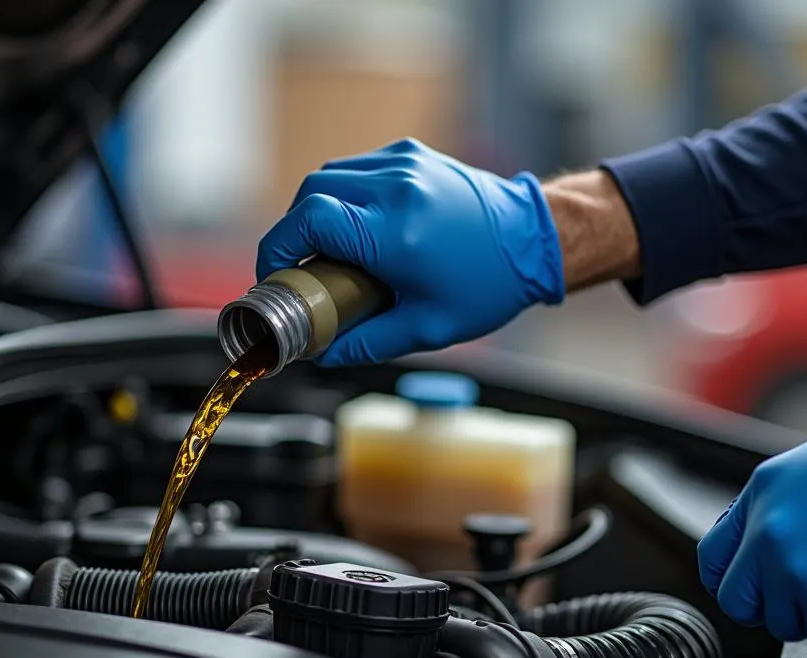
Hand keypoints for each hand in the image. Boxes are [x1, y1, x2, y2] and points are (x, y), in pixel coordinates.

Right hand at [256, 138, 564, 367]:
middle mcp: (396, 188)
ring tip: (326, 250)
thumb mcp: (425, 328)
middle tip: (297, 268)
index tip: (274, 275)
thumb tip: (322, 354)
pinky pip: (358, 168)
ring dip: (315, 211)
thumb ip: (365, 342)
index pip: (310, 221)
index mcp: (396, 233)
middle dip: (293, 231)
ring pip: (331, 175)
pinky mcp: (412, 154)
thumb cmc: (486, 288)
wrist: (532, 241)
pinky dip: (344, 194)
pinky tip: (356, 226)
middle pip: (312, 194)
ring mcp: (404, 163)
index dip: (279, 247)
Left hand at [697, 395, 806, 657]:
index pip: (713, 557)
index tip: (747, 584)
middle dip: (765, 605)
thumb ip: (774, 509)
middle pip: (737, 601)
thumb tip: (761, 540)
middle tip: (795, 597)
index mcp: (760, 498)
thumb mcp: (805, 470)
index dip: (730, 576)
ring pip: (784, 625)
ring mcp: (799, 574)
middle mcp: (769, 538)